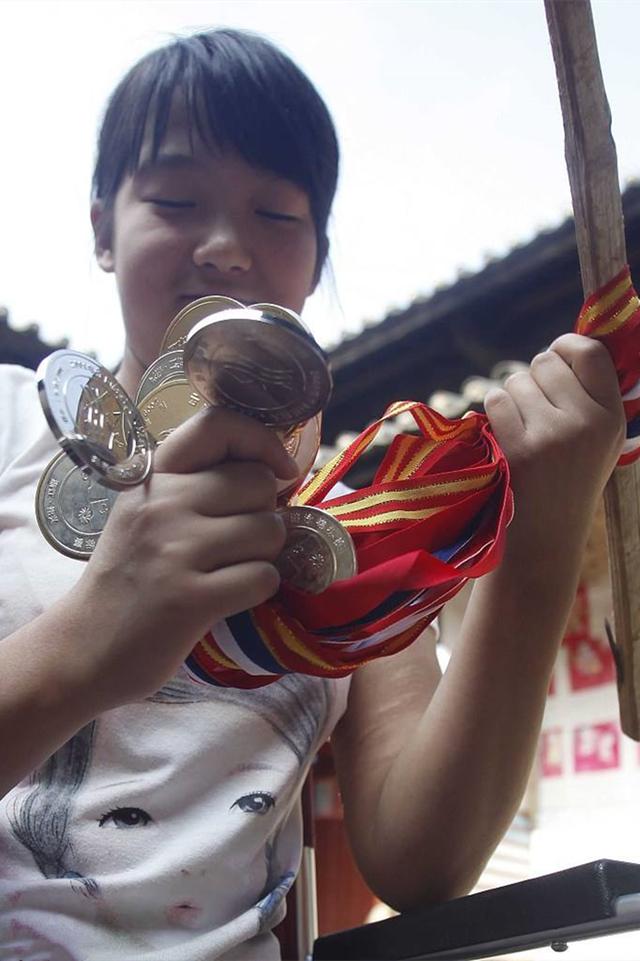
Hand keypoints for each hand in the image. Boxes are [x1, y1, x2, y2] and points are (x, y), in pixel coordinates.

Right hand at [68, 407, 299, 706]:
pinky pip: (263, 577)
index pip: (218, 424)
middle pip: (259, 483)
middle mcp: (162, 504)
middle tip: (237, 542)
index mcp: (152, 477)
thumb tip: (278, 472)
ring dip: (264, 555)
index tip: (278, 470)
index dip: (263, 440)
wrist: (82, 649)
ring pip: (269, 530)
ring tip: (229, 570)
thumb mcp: (146, 514)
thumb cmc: (127, 580)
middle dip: (264, 514)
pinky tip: (228, 597)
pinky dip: (258, 589)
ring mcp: (175, 550)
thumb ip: (198, 485)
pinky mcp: (190, 599)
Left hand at [484, 334, 624, 564]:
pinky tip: (505, 437)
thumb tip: (565, 345)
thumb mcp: (598, 441)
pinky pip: (496, 400)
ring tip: (522, 429)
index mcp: (613, 416)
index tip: (556, 358)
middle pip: (545, 361)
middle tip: (535, 411)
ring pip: (516, 380)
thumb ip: (590, 395)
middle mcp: (587, 422)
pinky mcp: (520, 448)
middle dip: (533, 378)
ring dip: (511, 397)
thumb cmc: (567, 481)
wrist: (544, 538)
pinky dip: (493, 413)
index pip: (590, 351)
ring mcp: (553, 435)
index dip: (566, 345)